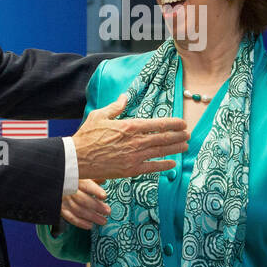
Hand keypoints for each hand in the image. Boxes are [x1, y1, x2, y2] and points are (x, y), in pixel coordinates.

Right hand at [60, 179, 109, 229]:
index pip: (86, 185)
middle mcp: (69, 191)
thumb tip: (104, 179)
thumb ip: (92, 178)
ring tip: (103, 221)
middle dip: (97, 207)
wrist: (53, 184)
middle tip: (108, 211)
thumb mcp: (81, 175)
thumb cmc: (70, 179)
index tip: (104, 196)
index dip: (95, 191)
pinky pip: (70, 218)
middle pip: (84, 200)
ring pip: (79, 210)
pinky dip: (80, 223)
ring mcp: (64, 201)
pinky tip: (90, 225)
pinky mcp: (61, 209)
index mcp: (75, 180)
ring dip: (92, 217)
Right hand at [72, 95, 189, 180]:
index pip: (157, 124)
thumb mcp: (100, 115)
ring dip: (175, 148)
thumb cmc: (87, 136)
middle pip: (163, 138)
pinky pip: (152, 167)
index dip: (172, 123)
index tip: (182, 123)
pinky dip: (164, 165)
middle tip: (188, 134)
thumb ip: (115, 107)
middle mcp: (135, 141)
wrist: (77, 159)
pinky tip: (173, 164)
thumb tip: (125, 97)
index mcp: (129, 126)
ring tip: (185, 146)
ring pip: (160, 152)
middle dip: (178, 136)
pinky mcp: (130, 170)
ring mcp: (134, 157)